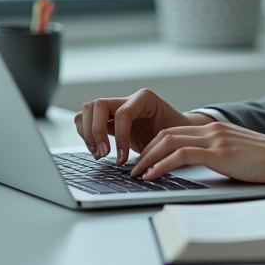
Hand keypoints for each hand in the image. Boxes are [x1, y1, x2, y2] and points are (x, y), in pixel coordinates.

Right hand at [73, 89, 207, 164]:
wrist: (178, 133)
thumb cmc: (176, 134)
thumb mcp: (170, 138)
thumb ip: (156, 146)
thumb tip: (141, 166)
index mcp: (145, 99)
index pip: (122, 113)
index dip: (119, 137)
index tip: (121, 158)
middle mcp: (127, 99)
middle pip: (98, 105)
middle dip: (96, 132)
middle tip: (103, 154)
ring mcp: (115, 107)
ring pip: (88, 110)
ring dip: (88, 133)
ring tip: (98, 153)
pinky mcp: (108, 118)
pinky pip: (86, 119)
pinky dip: (86, 135)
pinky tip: (97, 151)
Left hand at [130, 122, 264, 189]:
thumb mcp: (239, 154)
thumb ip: (221, 154)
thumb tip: (206, 168)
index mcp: (216, 129)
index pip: (175, 131)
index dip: (155, 145)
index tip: (143, 160)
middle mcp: (212, 129)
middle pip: (166, 134)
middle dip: (145, 151)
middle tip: (133, 168)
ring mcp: (215, 139)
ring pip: (168, 142)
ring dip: (148, 159)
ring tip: (136, 174)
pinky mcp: (218, 153)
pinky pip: (180, 156)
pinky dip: (161, 165)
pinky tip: (151, 175)